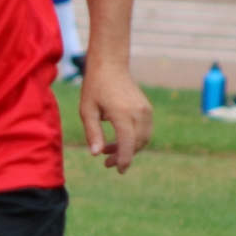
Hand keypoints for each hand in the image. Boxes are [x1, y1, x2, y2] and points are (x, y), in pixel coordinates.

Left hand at [78, 59, 152, 173]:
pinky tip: (118, 140)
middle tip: (106, 163)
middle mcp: (138, 112)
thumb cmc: (95, 87)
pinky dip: (134, 140)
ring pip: (143, 139)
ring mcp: (145, 110)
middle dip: (124, 156)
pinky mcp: (147, 109)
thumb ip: (92, 133)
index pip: (128, 142)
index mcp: (122, 112)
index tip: (119, 170)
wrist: (111, 65)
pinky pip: (145, 131)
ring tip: (108, 150)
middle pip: (137, 143)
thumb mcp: (87, 110)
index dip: (124, 159)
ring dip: (129, 149)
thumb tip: (95, 154)